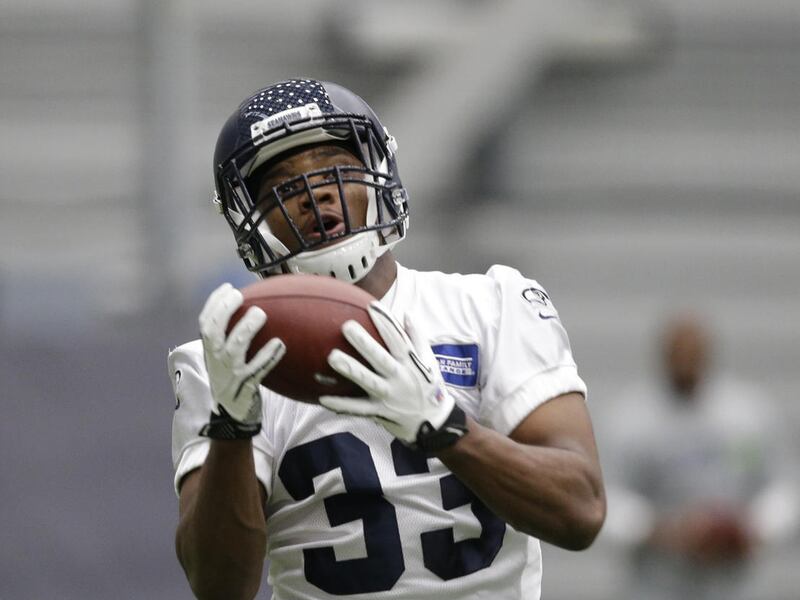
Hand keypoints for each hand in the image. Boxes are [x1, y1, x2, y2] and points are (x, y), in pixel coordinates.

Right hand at [198, 283, 285, 438]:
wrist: (232, 417)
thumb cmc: (234, 382)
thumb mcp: (226, 360)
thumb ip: (232, 338)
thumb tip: (254, 309)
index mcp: (210, 352)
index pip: (205, 322)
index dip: (214, 303)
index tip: (228, 287)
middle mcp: (216, 361)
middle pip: (214, 330)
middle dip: (224, 310)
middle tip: (240, 295)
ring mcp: (230, 375)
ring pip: (235, 348)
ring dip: (247, 329)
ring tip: (260, 314)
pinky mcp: (245, 388)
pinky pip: (257, 370)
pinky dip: (268, 357)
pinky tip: (280, 344)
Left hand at [320, 301, 466, 452]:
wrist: (434, 423)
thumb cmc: (429, 387)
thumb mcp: (430, 361)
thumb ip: (418, 337)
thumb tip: (406, 313)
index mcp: (411, 363)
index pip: (398, 339)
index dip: (386, 322)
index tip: (372, 306)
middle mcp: (400, 378)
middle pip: (380, 358)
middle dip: (364, 343)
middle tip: (346, 326)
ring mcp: (389, 396)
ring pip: (367, 381)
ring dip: (350, 370)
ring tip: (332, 357)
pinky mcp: (380, 411)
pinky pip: (358, 408)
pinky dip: (341, 405)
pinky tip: (323, 398)